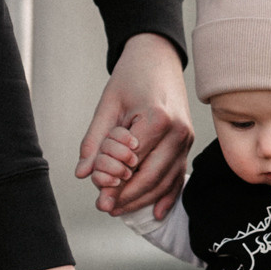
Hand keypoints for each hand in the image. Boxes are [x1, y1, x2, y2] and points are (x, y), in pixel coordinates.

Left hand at [76, 33, 192, 218]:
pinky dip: (167, 195)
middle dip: (128, 197)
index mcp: (157, 119)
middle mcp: (177, 131)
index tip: (99, 196)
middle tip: (106, 208)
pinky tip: (155, 212)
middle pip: (151, 176)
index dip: (115, 183)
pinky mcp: (187, 143)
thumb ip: (94, 141)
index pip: (132, 162)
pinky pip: (178, 175)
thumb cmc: (131, 77)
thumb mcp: (107, 106)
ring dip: (142, 199)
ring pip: (165, 180)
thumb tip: (83, 173)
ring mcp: (186, 139)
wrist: (157, 57)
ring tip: (120, 209)